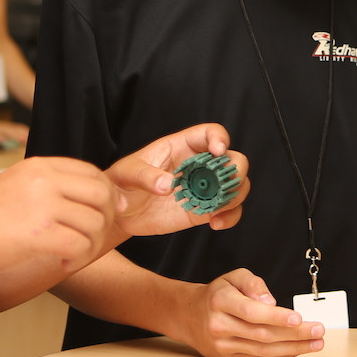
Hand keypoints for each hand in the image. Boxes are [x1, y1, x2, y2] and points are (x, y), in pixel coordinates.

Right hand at [0, 156, 119, 278]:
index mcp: (38, 166)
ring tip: (75, 253)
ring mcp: (42, 206)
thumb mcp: (14, 186)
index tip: (110, 210)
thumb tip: (82, 198)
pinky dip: (78, 258)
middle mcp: (43, 180)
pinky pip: (80, 245)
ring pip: (95, 222)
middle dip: (107, 217)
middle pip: (102, 193)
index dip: (107, 192)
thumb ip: (45, 186)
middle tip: (94, 235)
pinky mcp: (39, 235)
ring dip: (92, 242)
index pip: (91, 171)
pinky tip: (64, 263)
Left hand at [103, 123, 248, 241]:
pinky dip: (230, 216)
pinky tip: (216, 223)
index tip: (218, 151)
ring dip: (235, 196)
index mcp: (182, 146)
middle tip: (223, 185)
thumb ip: (145, 176)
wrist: (120, 213)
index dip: (219, 138)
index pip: (209, 133)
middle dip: (235, 170)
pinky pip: (229, 210)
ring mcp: (204, 188)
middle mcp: (199, 165)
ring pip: (236, 185)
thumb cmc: (122, 184)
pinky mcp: (204, 209)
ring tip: (216, 210)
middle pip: (233, 159)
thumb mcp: (126, 174)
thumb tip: (167, 185)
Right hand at [175, 269, 324, 356]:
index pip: (252, 312)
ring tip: (315, 343)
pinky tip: (297, 350)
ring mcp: (222, 345)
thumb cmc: (218, 294)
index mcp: (220, 301)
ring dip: (293, 348)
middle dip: (294, 334)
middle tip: (318, 331)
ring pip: (262, 350)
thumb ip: (253, 283)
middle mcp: (220, 325)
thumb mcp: (233, 277)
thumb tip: (270, 301)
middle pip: (262, 334)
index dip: (277, 317)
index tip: (299, 318)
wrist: (190, 315)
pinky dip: (280, 356)